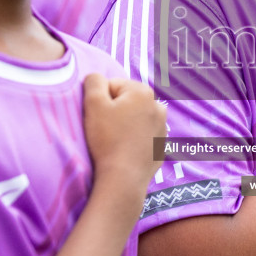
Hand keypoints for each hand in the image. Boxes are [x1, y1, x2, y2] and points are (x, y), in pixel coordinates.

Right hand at [83, 74, 165, 208]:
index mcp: (143, 91)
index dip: (100, 100)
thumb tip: (96, 78)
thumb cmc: (107, 138)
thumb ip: (93, 82)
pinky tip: (124, 151)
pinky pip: (141, 135)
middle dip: (114, 111)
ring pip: (134, 118)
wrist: (123, 177)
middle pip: (125, 101)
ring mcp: (162, 127)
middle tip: (105, 130)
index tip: (98, 117)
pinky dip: (133, 139)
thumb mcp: (93, 103)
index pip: (112, 86)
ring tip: (115, 141)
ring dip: (124, 125)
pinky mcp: (160, 146)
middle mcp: (158, 106)